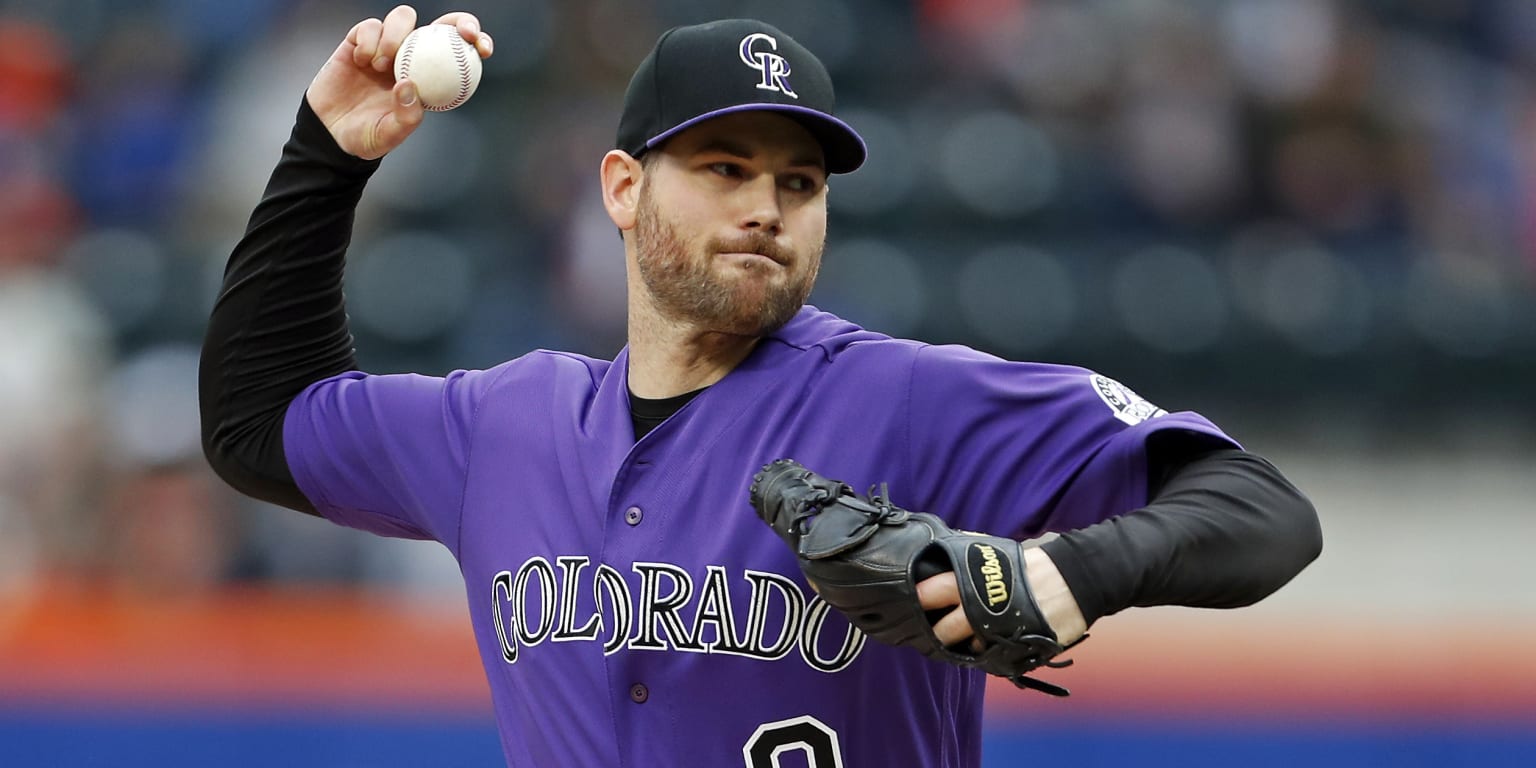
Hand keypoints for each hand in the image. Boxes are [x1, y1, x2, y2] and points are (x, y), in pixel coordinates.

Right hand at [305, 5, 493, 159]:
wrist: (328, 134)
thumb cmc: (365, 137)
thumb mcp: (390, 136)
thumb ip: (405, 117)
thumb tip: (410, 86)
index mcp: (427, 79)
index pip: (457, 53)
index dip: (475, 42)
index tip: (482, 48)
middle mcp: (410, 58)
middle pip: (439, 26)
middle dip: (456, 22)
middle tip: (460, 33)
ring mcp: (385, 48)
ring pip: (403, 19)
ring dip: (396, 35)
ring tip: (381, 64)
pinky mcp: (358, 42)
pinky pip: (370, 27)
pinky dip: (369, 39)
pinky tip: (363, 60)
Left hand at [917, 547, 1087, 648]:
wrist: (1074, 580)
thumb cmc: (1033, 564)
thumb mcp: (995, 551)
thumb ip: (968, 551)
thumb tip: (942, 545)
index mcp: (971, 580)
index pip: (932, 591)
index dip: (919, 599)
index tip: (910, 602)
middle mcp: (979, 608)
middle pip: (943, 630)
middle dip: (934, 633)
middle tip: (931, 631)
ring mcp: (996, 631)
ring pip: (966, 648)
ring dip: (961, 646)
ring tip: (960, 640)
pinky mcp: (1015, 648)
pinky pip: (990, 658)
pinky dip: (985, 654)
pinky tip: (984, 647)